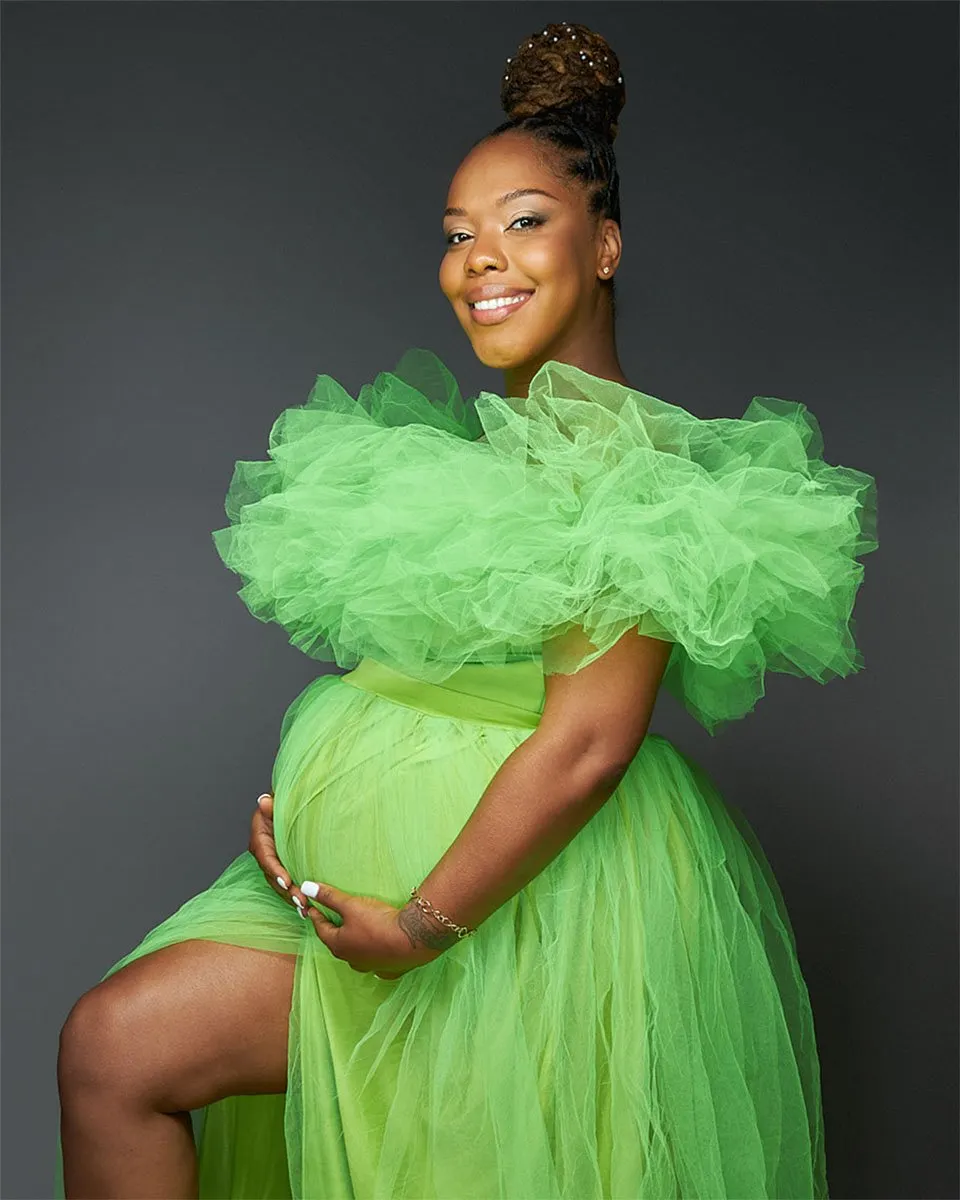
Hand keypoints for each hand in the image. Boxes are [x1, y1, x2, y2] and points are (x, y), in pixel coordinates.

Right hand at [249, 792, 311, 920]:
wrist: (290, 809)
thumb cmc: (285, 805)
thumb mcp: (279, 803)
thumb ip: (272, 805)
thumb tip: (264, 801)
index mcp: (260, 837)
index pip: (265, 856)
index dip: (275, 870)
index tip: (286, 881)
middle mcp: (263, 852)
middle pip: (272, 875)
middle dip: (286, 890)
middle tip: (300, 900)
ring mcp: (272, 861)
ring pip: (279, 883)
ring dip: (291, 897)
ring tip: (305, 908)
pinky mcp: (283, 867)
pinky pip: (286, 884)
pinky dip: (294, 895)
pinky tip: (306, 907)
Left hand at [302, 882, 457, 979]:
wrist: (412, 940)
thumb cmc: (378, 922)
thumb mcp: (351, 905)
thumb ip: (329, 897)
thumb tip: (305, 887)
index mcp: (338, 945)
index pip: (321, 928)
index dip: (316, 915)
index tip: (311, 907)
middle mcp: (351, 960)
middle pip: (337, 942)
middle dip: (333, 930)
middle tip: (330, 919)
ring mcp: (370, 966)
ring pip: (356, 954)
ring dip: (353, 943)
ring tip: (354, 933)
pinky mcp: (388, 969)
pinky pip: (376, 963)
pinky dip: (373, 955)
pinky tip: (378, 951)